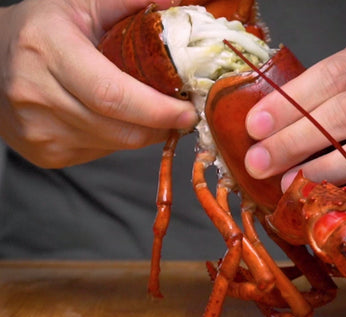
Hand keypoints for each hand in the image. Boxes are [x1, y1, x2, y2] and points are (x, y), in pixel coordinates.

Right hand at [0, 0, 195, 167]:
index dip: (156, 110)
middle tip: (182, 114)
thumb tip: (175, 8)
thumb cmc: (41, 29)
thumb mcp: (80, 4)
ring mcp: (39, 130)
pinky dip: (118, 138)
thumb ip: (128, 3)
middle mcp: (37, 94)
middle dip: (160, 126)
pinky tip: (116, 118)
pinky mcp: (45, 153)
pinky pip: (100, 152)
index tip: (187, 112)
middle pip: (119, 128)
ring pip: (114, 145)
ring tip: (152, 112)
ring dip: (142, 132)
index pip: (112, 94)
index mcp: (47, 49)